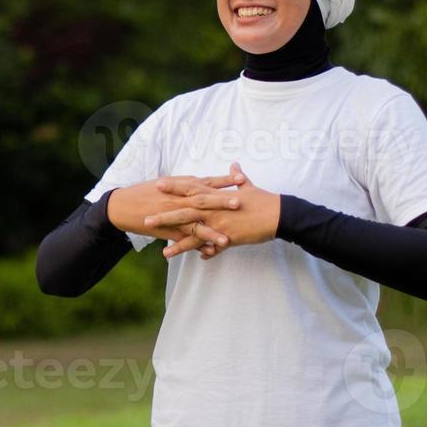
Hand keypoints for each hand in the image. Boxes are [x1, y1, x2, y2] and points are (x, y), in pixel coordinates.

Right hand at [106, 171, 246, 249]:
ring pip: (194, 223)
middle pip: (203, 199)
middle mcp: (178, 198)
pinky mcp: (165, 228)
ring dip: (211, 231)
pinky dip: (196, 245)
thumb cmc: (143, 193)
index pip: (206, 181)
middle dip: (222, 201)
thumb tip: (202, 182)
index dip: (224, 180)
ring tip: (227, 238)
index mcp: (180, 185)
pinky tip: (209, 252)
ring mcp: (172, 214)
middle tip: (241, 202)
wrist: (121, 206)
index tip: (241, 177)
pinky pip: (183, 238)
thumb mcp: (166, 183)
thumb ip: (185, 184)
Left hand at [152, 161, 280, 260]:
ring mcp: (221, 224)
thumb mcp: (249, 186)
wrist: (280, 215)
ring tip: (163, 252)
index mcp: (217, 195)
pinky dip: (204, 254)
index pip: (192, 189)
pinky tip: (197, 261)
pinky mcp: (229, 238)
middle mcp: (215, 209)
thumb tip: (235, 165)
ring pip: (195, 234)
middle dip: (165, 216)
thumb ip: (238, 177)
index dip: (175, 187)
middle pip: (185, 212)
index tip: (158, 184)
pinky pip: (213, 248)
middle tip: (146, 218)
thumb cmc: (264, 200)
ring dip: (178, 243)